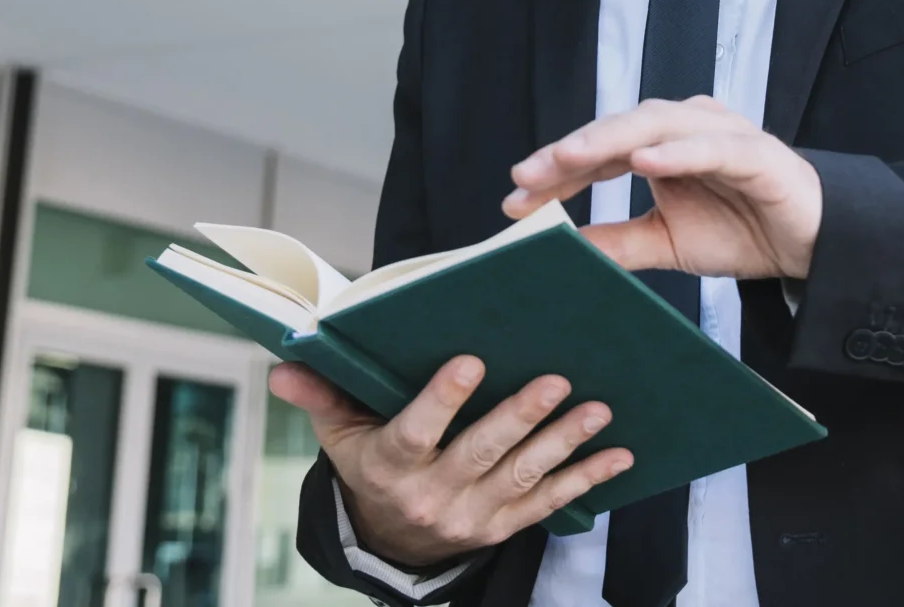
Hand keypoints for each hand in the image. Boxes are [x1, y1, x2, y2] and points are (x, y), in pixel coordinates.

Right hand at [269, 355, 631, 570]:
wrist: (390, 542)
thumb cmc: (370, 465)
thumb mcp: (340, 434)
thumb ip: (320, 395)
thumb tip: (284, 363)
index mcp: (391, 466)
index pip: (417, 432)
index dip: (442, 399)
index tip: (471, 360)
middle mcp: (433, 497)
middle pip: (481, 454)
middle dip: (520, 416)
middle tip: (557, 379)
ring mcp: (473, 516)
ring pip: (523, 476)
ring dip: (563, 443)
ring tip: (598, 409)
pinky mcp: (503, 527)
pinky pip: (550, 503)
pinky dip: (586, 479)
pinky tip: (619, 455)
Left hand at [504, 96, 823, 280]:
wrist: (809, 245)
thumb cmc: (742, 230)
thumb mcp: (665, 242)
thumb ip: (616, 242)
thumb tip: (558, 248)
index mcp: (660, 144)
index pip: (598, 153)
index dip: (555, 172)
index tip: (513, 198)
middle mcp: (685, 128)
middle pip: (617, 130)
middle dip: (569, 152)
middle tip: (527, 175)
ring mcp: (720, 134)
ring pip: (657, 125)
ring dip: (611, 140)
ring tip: (570, 157)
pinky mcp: (755, 153)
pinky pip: (711, 146)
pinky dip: (677, 151)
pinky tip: (644, 159)